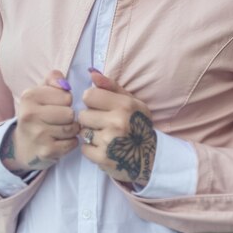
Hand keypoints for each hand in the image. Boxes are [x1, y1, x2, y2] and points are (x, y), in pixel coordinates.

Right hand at [0, 70, 79, 176]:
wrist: (22, 146)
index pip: (66, 96)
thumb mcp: (41, 92)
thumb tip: (65, 85)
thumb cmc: (37, 114)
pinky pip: (72, 143)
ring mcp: (38, 134)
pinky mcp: (46, 151)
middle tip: (59, 120)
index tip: (55, 106)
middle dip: (69, 117)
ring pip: (73, 128)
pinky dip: (71, 142)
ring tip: (60, 130)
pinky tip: (60, 141)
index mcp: (29, 96)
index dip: (65, 101)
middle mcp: (30, 115)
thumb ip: (54, 79)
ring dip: (71, 130)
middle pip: (70, 113)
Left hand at [79, 70, 156, 184]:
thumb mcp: (131, 101)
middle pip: (82, 115)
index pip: (88, 95)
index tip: (99, 107)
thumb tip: (91, 74)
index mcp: (124, 105)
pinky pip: (83, 148)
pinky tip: (103, 147)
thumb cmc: (138, 124)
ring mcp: (109, 141)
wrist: (150, 157)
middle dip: (90, 119)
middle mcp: (117, 122)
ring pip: (82, 132)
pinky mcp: (103, 158)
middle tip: (102, 123)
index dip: (92, 101)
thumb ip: (110, 86)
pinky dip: (91, 149)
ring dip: (90, 134)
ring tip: (104, 136)